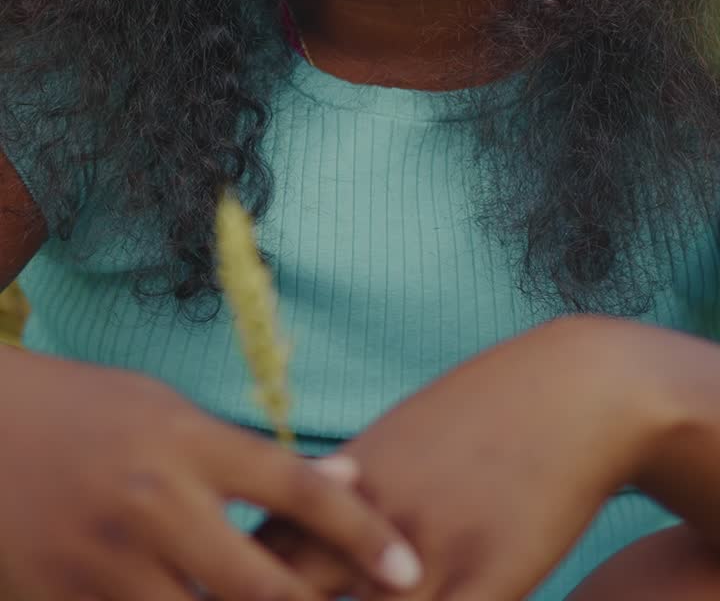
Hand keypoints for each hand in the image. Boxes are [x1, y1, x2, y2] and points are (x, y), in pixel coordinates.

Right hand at [0, 345, 421, 600]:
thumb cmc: (85, 409)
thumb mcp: (167, 408)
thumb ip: (246, 451)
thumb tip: (341, 479)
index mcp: (185, 440)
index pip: (295, 487)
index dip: (361, 532)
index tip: (408, 569)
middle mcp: (154, 503)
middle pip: (262, 584)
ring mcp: (105, 562)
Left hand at [255, 316, 669, 599]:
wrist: (575, 390)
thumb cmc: (487, 411)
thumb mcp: (404, 434)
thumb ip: (352, 479)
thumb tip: (310, 497)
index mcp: (346, 480)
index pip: (261, 549)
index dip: (234, 583)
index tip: (221, 593)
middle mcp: (372, 516)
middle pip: (285, 589)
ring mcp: (428, 552)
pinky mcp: (489, 580)